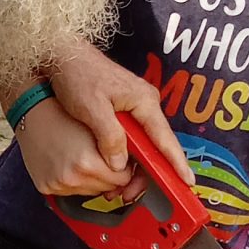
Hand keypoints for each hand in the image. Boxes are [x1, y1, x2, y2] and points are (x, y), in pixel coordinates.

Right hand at [16, 95, 136, 198]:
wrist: (32, 112)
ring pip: (92, 191)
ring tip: (83, 154)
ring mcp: (58, 186)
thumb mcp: (99, 125)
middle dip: (110, 173)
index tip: (122, 158)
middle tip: (100, 153)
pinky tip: (69, 161)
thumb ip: (120, 148)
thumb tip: (135, 164)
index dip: (125, 166)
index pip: (123, 179)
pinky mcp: (47, 188)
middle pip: (108, 188)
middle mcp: (71, 178)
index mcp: (87, 163)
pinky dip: (75, 180)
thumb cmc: (64, 112)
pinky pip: (73, 191)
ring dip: (93, 178)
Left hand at [44, 41, 194, 189]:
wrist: (61, 54)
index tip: (187, 181)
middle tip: (131, 195)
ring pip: (143, 144)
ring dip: (134, 167)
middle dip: (149, 173)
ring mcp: (135, 106)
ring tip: (120, 188)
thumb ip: (109, 136)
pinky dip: (126, 155)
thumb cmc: (76, 75)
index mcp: (144, 101)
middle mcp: (145, 104)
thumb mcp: (92, 108)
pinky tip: (116, 169)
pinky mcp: (123, 109)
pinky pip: (132, 137)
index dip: (176, 163)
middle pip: (155, 145)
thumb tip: (122, 164)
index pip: (165, 138)